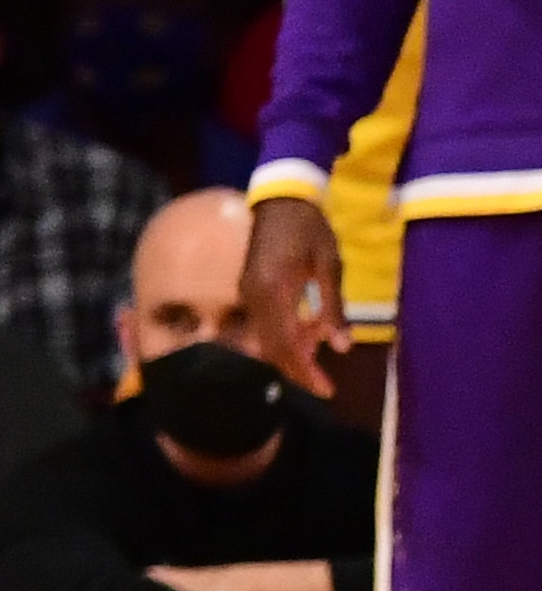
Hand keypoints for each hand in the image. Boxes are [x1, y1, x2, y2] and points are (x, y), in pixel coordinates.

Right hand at [240, 192, 348, 399]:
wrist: (281, 200)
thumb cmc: (310, 228)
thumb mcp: (330, 265)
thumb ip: (334, 307)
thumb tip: (342, 346)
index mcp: (274, 291)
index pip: (287, 344)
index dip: (306, 371)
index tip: (327, 390)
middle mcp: (254, 298)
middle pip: (271, 348)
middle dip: (297, 371)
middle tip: (324, 387)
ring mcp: (248, 294)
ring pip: (265, 339)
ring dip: (291, 354)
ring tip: (320, 359)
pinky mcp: (249, 290)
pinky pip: (264, 325)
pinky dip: (284, 338)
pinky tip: (307, 334)